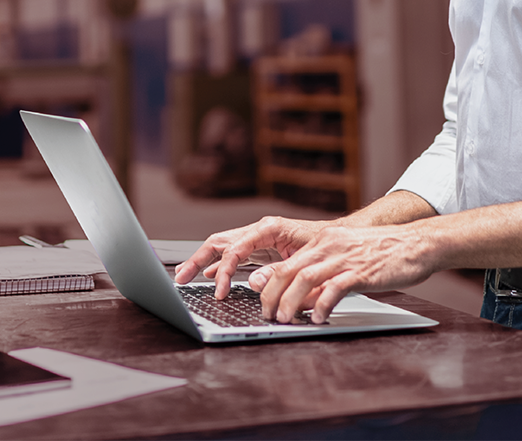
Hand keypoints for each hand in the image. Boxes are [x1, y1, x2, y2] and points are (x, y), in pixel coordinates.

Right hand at [173, 216, 328, 297]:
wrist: (341, 238)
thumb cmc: (327, 245)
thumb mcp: (304, 259)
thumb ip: (278, 271)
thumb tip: (252, 283)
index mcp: (268, 228)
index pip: (235, 248)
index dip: (223, 271)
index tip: (219, 292)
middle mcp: (259, 230)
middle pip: (219, 242)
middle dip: (197, 259)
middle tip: (180, 278)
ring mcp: (258, 238)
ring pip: (222, 247)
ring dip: (202, 261)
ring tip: (184, 276)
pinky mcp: (261, 249)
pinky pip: (233, 255)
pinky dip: (218, 265)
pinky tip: (208, 275)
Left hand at [248, 224, 434, 323]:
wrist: (417, 244)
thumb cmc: (384, 253)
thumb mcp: (348, 258)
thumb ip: (324, 276)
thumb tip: (301, 300)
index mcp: (324, 241)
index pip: (287, 263)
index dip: (270, 285)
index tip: (263, 303)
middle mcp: (330, 245)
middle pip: (289, 270)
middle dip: (273, 296)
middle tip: (269, 316)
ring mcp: (345, 257)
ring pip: (305, 278)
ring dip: (291, 302)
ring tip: (286, 320)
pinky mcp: (362, 271)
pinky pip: (334, 288)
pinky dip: (322, 304)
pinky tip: (318, 318)